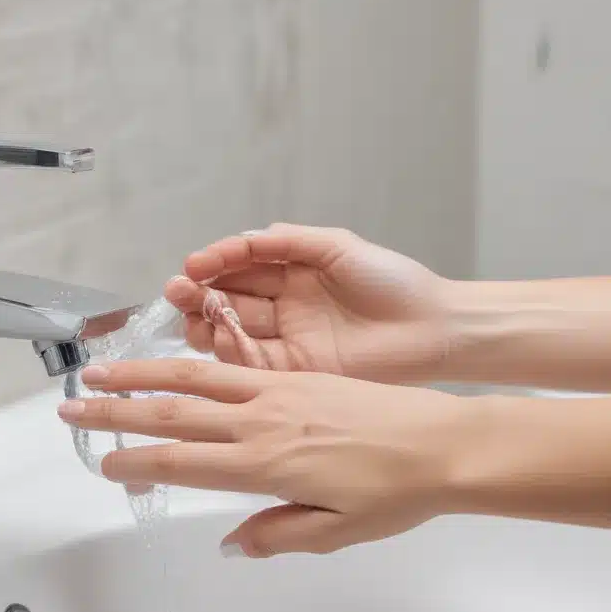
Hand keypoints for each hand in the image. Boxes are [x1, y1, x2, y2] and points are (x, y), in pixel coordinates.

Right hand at [58, 358, 480, 556]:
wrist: (441, 442)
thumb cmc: (395, 491)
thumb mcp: (334, 531)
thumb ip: (276, 534)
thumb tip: (230, 544)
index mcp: (265, 464)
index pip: (181, 463)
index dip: (135, 461)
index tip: (101, 461)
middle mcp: (261, 423)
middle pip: (172, 414)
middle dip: (116, 411)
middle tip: (70, 406)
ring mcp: (277, 394)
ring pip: (194, 379)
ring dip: (142, 375)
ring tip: (103, 372)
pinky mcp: (296, 377)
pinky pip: (233, 367)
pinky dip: (195, 361)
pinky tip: (175, 360)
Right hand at [164, 224, 456, 384]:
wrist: (432, 328)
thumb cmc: (391, 281)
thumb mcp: (338, 247)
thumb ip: (290, 241)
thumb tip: (243, 239)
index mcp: (292, 273)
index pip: (241, 266)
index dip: (215, 264)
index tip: (194, 264)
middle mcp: (282, 307)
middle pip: (229, 299)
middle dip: (200, 294)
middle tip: (178, 290)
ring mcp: (286, 340)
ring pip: (233, 331)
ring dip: (206, 323)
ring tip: (190, 316)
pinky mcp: (295, 372)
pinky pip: (253, 362)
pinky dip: (230, 352)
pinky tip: (214, 339)